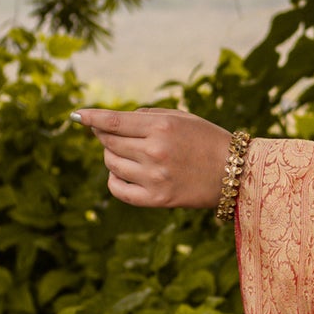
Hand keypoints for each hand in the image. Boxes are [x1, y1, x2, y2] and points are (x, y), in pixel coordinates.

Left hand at [75, 107, 234, 209]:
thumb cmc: (207, 140)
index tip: (78, 115)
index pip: (113, 121)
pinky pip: (118, 189)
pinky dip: (114, 179)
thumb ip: (146, 115)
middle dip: (106, 136)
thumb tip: (110, 122)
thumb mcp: (181, 117)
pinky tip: (121, 174)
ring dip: (112, 156)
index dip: (91, 117)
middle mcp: (155, 151)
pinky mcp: (156, 199)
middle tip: (117, 135)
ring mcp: (154, 177)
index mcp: (162, 127)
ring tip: (129, 154)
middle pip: (108, 142)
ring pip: (111, 163)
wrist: (235, 173)